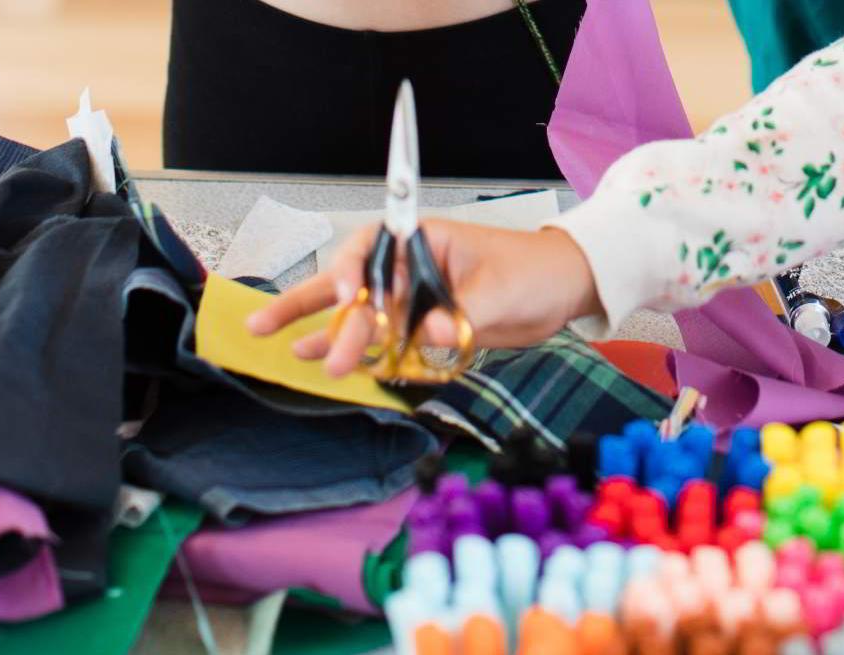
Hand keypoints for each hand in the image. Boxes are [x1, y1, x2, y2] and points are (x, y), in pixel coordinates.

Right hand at [246, 219, 602, 376]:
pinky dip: (357, 349)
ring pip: (359, 312)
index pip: (372, 247)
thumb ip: (462, 316)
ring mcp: (414, 297)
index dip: (350, 270)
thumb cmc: (535, 272)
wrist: (563, 290)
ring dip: (326, 331)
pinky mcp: (423, 326)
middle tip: (303, 347)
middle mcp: (410, 266)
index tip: (346, 296)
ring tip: (280, 346)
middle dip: (323, 312)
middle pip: (354, 283)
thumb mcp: (502, 292)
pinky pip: (382, 338)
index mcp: (424, 241)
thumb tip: (430, 335)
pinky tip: (320, 358)